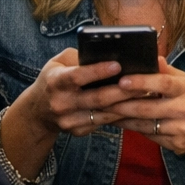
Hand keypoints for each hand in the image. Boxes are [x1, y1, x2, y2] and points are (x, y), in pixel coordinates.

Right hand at [20, 47, 136, 138]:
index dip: (98, 71)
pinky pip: (103, 123)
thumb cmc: (54, 79)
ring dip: (127, 105)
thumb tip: (109, 53)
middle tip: (144, 82)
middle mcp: (61, 103)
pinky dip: (121, 115)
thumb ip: (80, 57)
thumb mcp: (59, 62)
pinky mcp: (77, 131)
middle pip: (96, 98)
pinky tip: (136, 107)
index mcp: (55, 81)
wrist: (37, 111)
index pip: (78, 76)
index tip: (118, 64)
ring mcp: (69, 120)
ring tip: (147, 94)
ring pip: (104, 114)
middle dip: (122, 91)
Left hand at [108, 59, 184, 158]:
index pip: (163, 84)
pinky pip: (151, 136)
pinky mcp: (177, 145)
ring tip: (106, 112)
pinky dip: (135, 129)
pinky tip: (123, 123)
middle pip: (148, 108)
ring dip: (124, 119)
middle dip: (122, 104)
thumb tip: (152, 57)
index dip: (142, 82)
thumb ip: (168, 72)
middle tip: (102, 99)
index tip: (122, 80)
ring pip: (145, 125)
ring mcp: (182, 129)